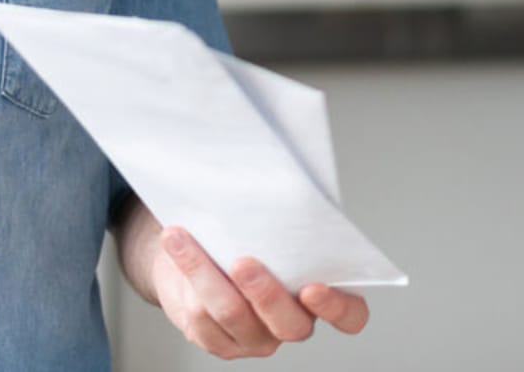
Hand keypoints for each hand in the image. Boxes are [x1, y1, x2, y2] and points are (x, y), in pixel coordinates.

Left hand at [144, 226, 368, 360]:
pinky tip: (175, 246)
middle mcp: (292, 322)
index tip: (314, 287)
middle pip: (289, 324)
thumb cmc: (244, 232)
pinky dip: (187, 275)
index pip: (349, 315)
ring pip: (233, 314)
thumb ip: (287, 216)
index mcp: (320, 295)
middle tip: (242, 262)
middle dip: (265, 293)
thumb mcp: (272, 221)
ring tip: (181, 237)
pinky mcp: (219, 342)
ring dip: (204, 272)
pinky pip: (202, 318)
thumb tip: (284, 181)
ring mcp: (256, 338)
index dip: (336, 307)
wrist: (195, 250)